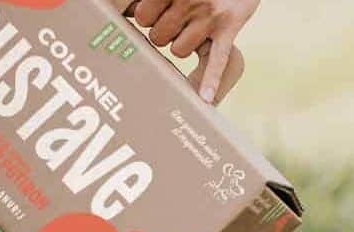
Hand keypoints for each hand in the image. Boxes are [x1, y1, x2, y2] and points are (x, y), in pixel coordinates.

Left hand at [126, 0, 260, 103]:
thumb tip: (124, 11)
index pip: (142, 16)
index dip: (147, 17)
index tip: (155, 12)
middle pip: (158, 36)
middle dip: (163, 33)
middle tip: (176, 20)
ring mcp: (209, 16)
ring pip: (179, 51)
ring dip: (182, 46)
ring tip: (193, 31)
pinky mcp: (228, 27)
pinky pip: (217, 59)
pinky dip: (211, 80)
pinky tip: (206, 98)